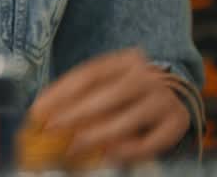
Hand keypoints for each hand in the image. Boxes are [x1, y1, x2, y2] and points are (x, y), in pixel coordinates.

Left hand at [28, 49, 189, 164]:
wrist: (175, 97)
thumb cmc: (127, 93)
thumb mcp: (106, 84)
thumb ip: (78, 94)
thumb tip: (40, 112)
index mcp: (127, 60)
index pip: (89, 74)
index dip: (61, 92)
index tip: (38, 111)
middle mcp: (149, 75)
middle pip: (107, 95)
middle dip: (74, 114)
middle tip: (52, 129)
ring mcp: (165, 99)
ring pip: (126, 120)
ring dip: (95, 136)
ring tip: (73, 147)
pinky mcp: (178, 123)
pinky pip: (149, 142)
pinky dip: (126, 151)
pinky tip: (106, 155)